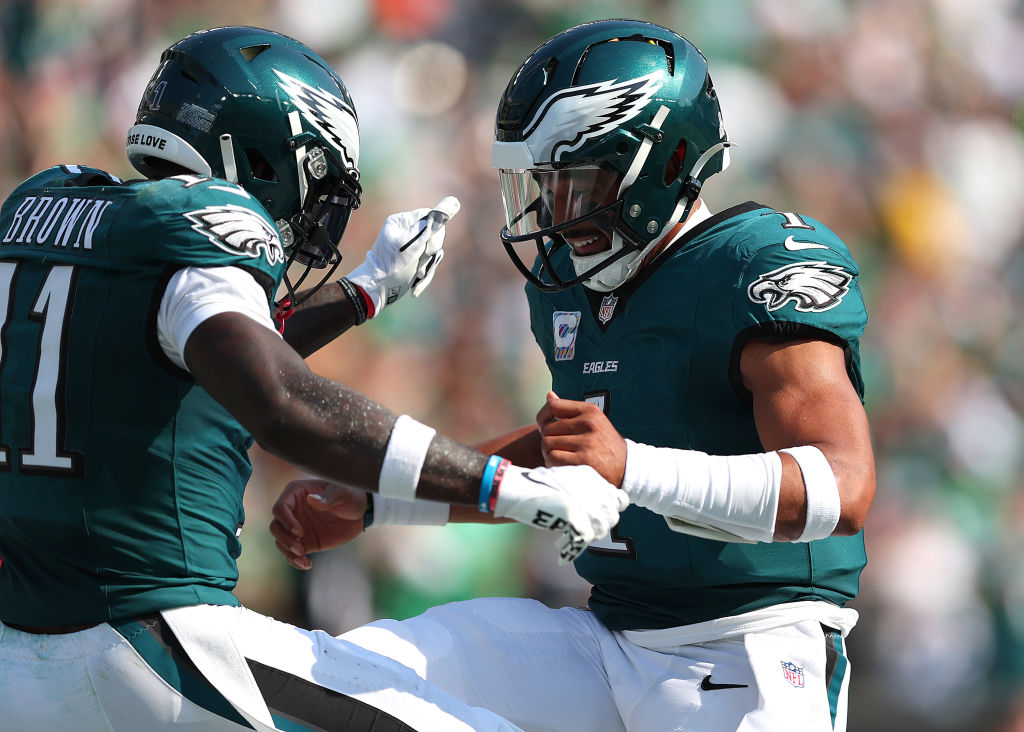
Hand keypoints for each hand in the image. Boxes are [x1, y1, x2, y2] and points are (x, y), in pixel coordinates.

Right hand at [270, 479, 366, 569]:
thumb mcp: (342, 493)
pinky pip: (291, 553)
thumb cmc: (350, 496)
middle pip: (276, 526)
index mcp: (296, 493)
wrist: (361, 512)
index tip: (300, 532)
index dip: (286, 521)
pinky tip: (307, 564)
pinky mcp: (304, 541)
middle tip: (300, 549)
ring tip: (304, 559)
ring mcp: (296, 527)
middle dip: (284, 539)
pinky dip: (295, 561)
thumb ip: (328, 497)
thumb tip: (311, 499)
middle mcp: (292, 510)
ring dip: (288, 552)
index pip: (280, 507)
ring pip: (280, 541)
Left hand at [344, 196, 459, 316]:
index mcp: (402, 222)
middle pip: (435, 236)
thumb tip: (454, 201)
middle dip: (430, 254)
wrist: (377, 291)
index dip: (435, 233)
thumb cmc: (392, 267)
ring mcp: (411, 248)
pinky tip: (415, 287)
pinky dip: (424, 277)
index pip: (430, 217)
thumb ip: (433, 224)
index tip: (428, 249)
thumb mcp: (414, 244)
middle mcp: (407, 233)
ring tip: (415, 276)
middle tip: (420, 264)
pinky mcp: (415, 262)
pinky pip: (429, 265)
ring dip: (427, 268)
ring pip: (434, 253)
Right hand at [492, 464, 628, 563]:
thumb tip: (599, 513)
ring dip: (584, 539)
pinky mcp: (576, 516)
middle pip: (611, 518)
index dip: (612, 513)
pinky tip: (560, 553)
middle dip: (597, 529)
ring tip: (566, 541)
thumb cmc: (536, 486)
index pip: (620, 499)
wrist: (519, 488)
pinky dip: (571, 551)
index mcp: (592, 477)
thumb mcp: (565, 481)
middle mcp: (594, 488)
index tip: (598, 520)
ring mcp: (586, 503)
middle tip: (579, 533)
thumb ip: (584, 492)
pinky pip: (583, 541)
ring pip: (600, 531)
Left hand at [536, 391, 627, 486]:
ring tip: (561, 458)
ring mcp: (588, 442)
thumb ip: (570, 410)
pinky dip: (553, 464)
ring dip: (549, 454)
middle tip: (557, 449)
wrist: (627, 468)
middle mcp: (589, 424)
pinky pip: (553, 459)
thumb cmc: (603, 444)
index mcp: (590, 411)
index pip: (553, 406)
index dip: (542, 417)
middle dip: (548, 440)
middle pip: (547, 429)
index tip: (545, 428)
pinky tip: (563, 467)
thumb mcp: (593, 421)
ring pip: (547, 444)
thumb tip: (549, 395)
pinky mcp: (585, 461)